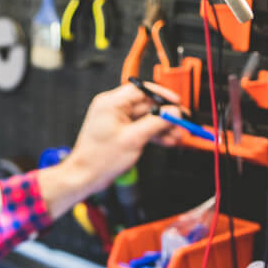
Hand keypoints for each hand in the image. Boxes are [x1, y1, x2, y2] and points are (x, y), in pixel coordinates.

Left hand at [37, 82, 184, 218]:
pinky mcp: (119, 132)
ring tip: (177, 136)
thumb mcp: (133, 139)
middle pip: (146, 105)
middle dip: (165, 116)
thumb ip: (155, 123)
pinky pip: (140, 128)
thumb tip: (172, 112)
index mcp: (111, 103)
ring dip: (162, 127)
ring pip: (145, 118)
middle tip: (181, 123)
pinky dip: (153, 134)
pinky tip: (167, 140)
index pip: (141, 90)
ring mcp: (116, 121)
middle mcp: (112, 108)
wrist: (85, 176)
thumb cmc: (99, 159)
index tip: (176, 102)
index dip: (161, 95)